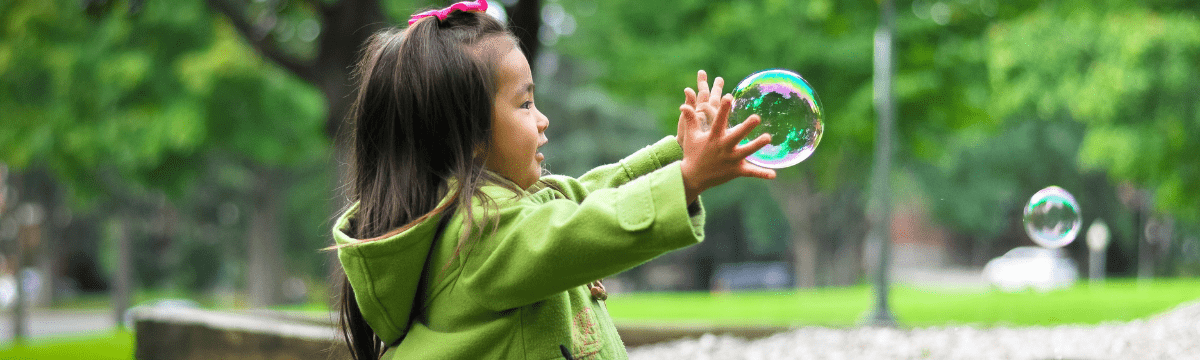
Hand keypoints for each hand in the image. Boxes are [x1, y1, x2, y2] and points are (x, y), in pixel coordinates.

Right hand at [677, 74, 775, 203]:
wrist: (693, 177)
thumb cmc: (693, 153)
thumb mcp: (691, 135)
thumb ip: (690, 119)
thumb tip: (684, 105)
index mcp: (713, 137)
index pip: (718, 121)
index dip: (724, 109)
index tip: (729, 96)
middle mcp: (723, 147)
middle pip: (736, 136)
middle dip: (746, 127)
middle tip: (756, 117)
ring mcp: (730, 160)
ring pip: (746, 152)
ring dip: (757, 145)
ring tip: (768, 138)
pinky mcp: (736, 171)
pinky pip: (751, 172)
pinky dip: (762, 174)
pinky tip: (773, 174)